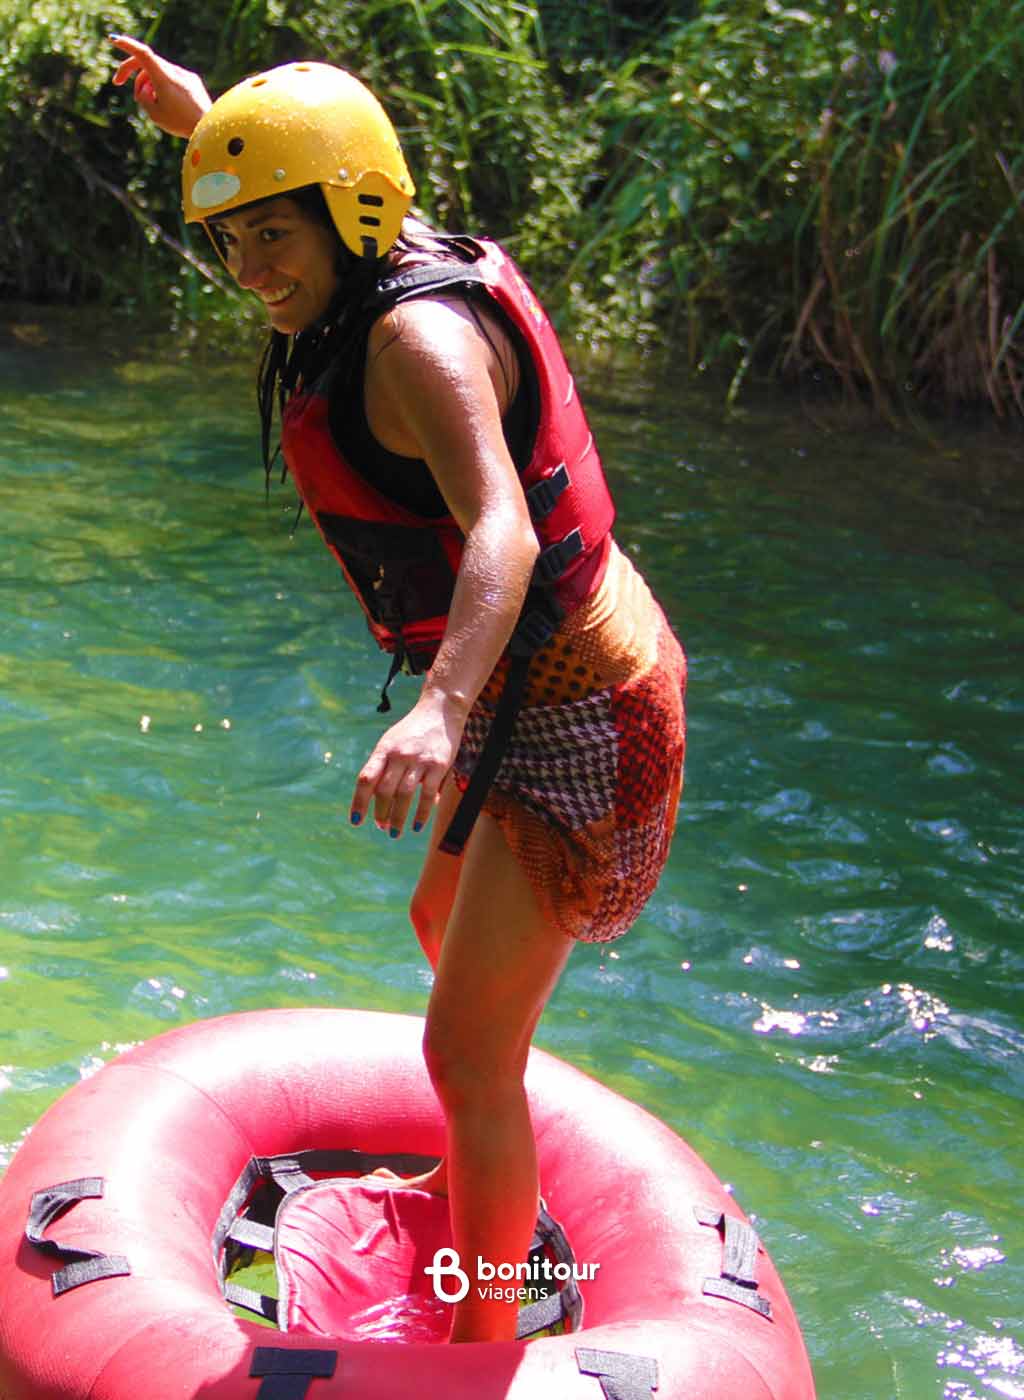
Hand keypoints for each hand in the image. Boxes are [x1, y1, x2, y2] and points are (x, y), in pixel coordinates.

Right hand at [111, 36, 211, 138]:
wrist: (210, 128)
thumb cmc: (181, 124)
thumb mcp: (154, 114)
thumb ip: (143, 98)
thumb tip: (143, 88)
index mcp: (163, 78)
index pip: (142, 54)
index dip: (126, 45)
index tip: (113, 40)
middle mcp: (174, 71)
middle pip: (146, 62)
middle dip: (131, 72)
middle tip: (118, 82)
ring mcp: (185, 74)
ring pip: (158, 71)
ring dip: (147, 82)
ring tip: (150, 102)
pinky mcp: (192, 80)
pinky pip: (171, 77)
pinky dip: (162, 86)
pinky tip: (167, 104)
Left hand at [350, 689, 467, 837]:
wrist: (440, 710)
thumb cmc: (412, 732)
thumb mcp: (391, 743)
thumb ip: (382, 767)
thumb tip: (374, 800)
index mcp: (384, 750)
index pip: (366, 779)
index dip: (359, 802)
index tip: (356, 821)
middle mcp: (399, 755)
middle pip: (383, 790)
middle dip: (380, 813)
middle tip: (381, 827)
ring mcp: (419, 760)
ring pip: (403, 795)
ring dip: (397, 818)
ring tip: (394, 833)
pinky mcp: (438, 765)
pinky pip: (427, 795)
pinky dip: (421, 814)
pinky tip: (416, 827)